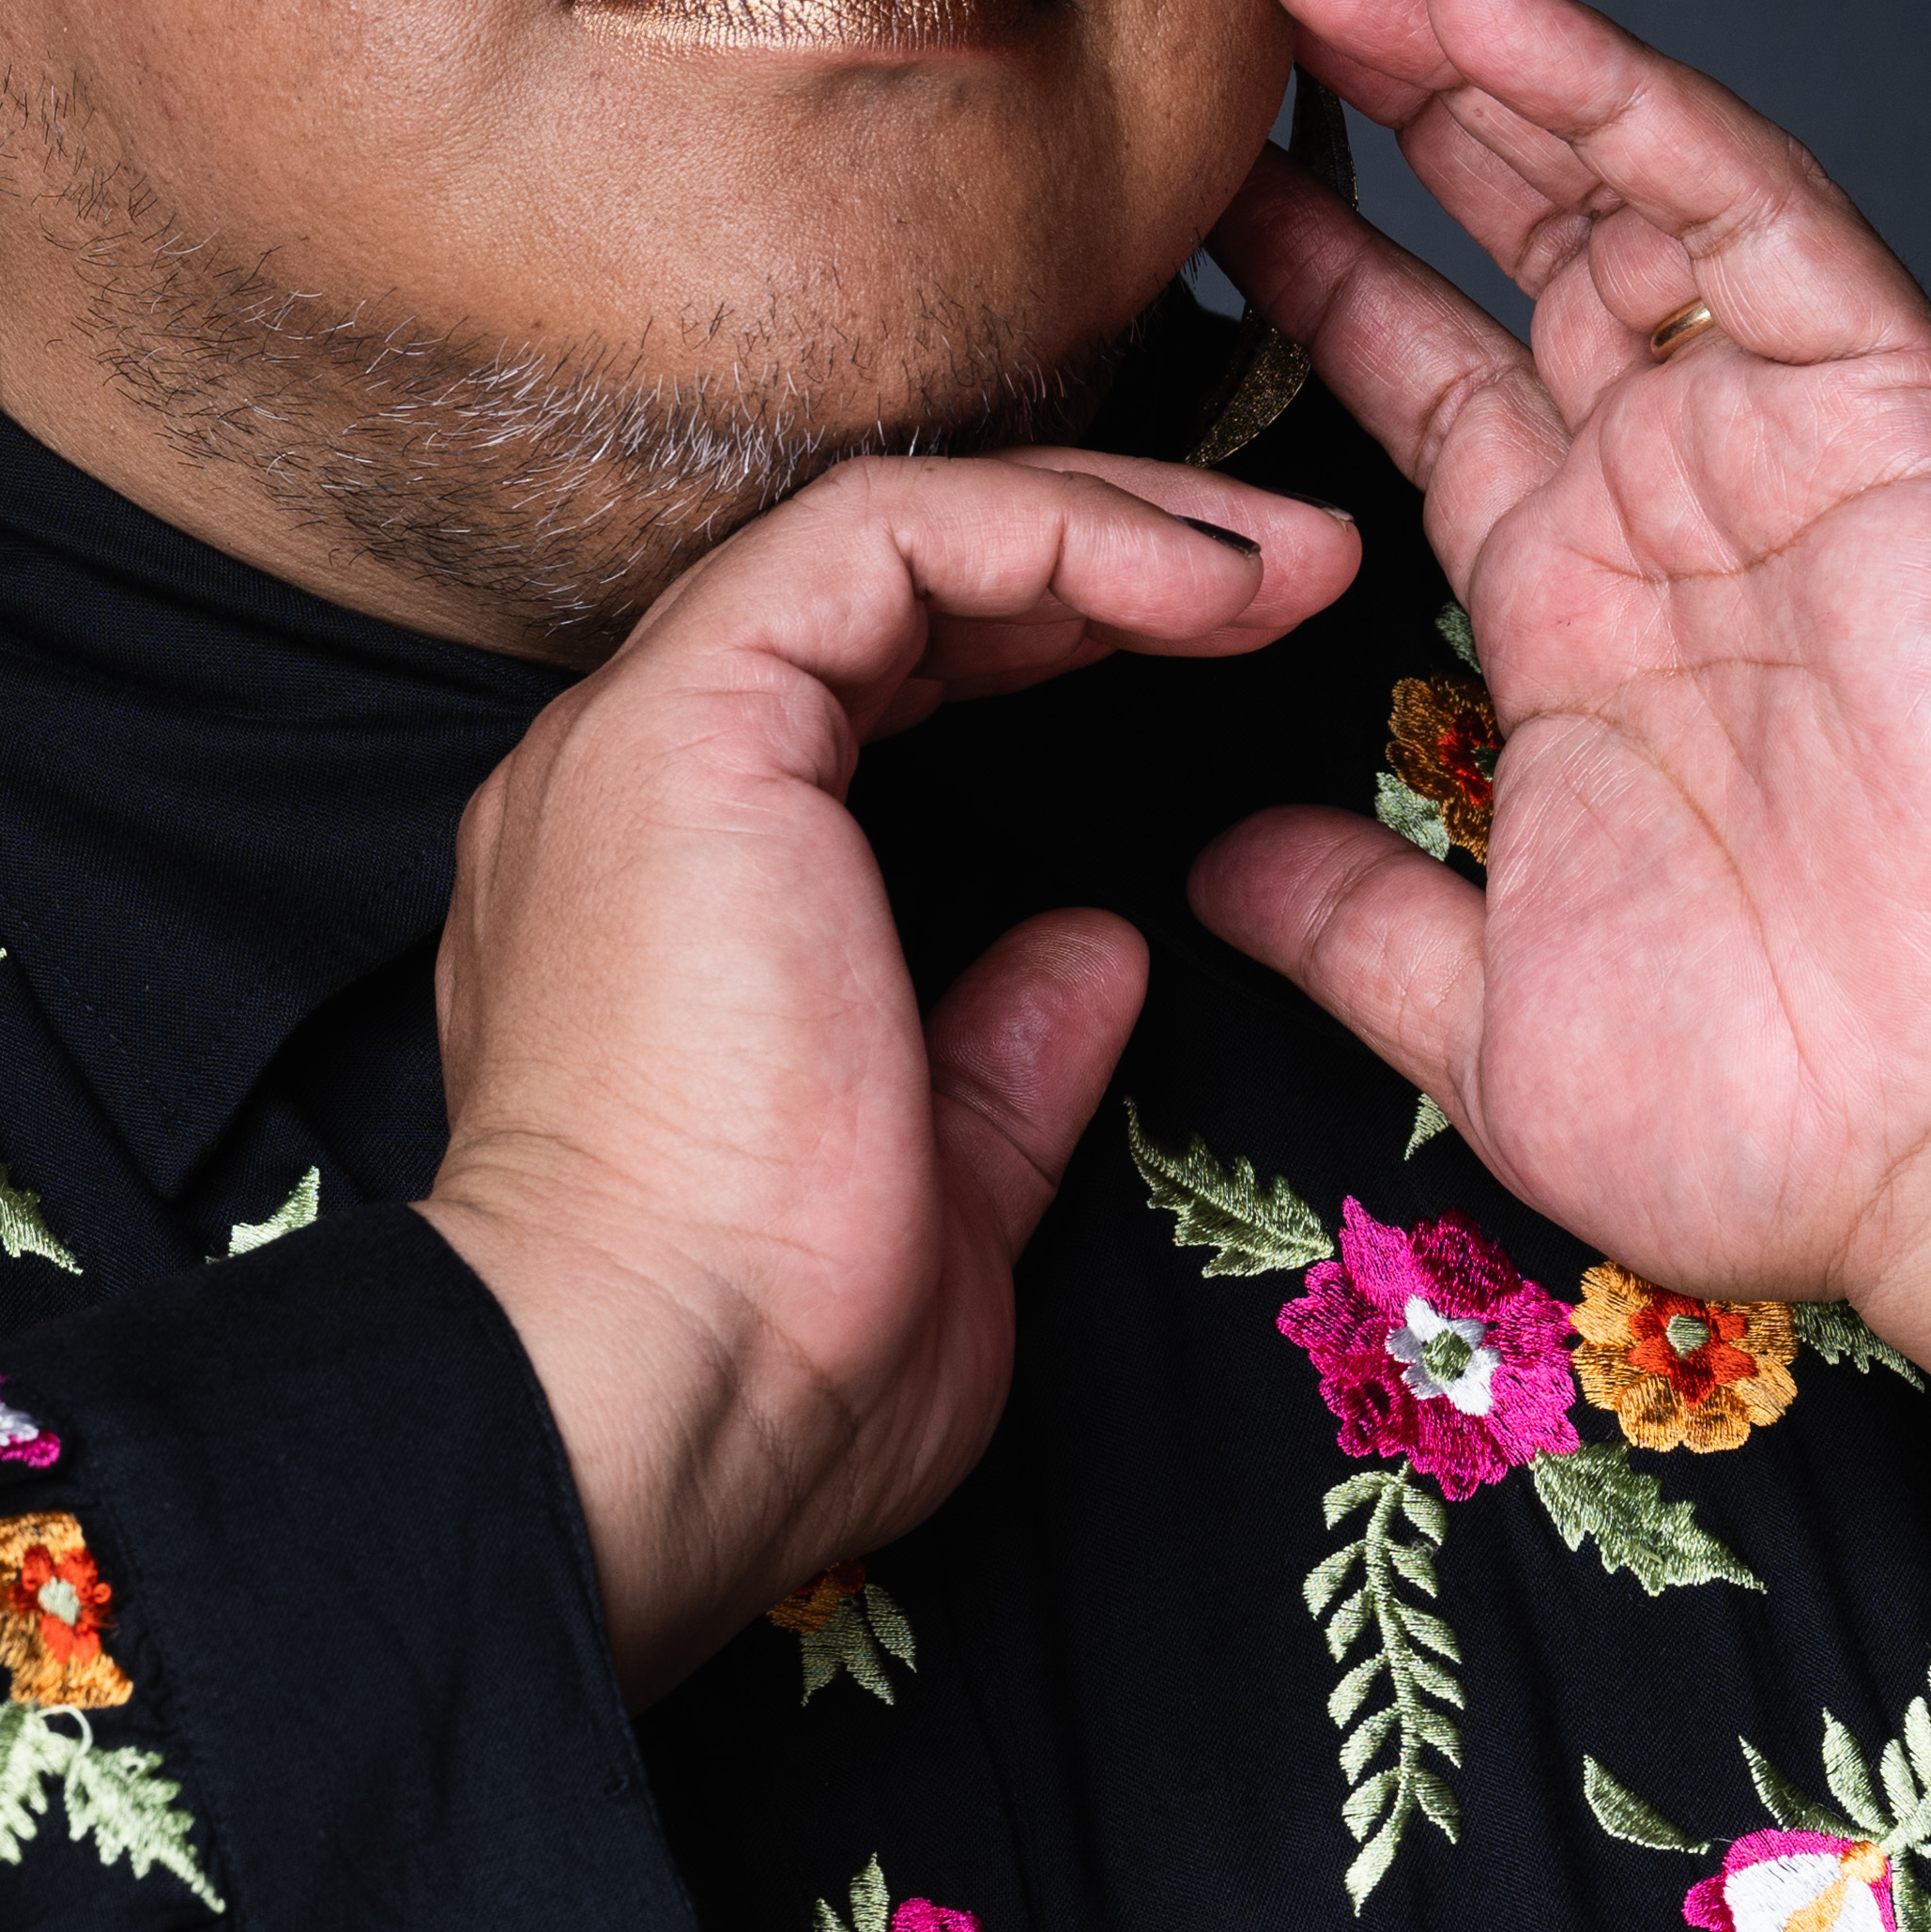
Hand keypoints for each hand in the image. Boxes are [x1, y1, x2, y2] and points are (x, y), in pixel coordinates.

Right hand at [421, 451, 1361, 1691]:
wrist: (657, 1405)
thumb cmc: (773, 1365)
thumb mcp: (940, 1197)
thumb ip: (1004, 1058)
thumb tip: (1093, 952)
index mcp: (677, 895)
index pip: (874, 689)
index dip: (1059, 644)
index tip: (1239, 663)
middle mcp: (635, 790)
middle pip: (889, 591)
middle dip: (1110, 556)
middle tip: (1295, 573)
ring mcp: (643, 741)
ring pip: (890, 531)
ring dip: (1109, 526)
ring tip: (1286, 560)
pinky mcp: (688, 716)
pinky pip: (883, 538)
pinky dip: (1055, 532)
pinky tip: (1206, 582)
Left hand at [1191, 0, 1930, 1647]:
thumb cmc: (1798, 1119)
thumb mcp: (1483, 1013)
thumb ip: (1351, 915)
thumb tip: (1214, 863)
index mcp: (1584, 618)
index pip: (1426, 390)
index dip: (1320, 280)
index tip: (1188, 201)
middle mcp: (1679, 504)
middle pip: (1514, 247)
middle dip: (1386, 119)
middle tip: (1241, 12)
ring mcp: (1783, 445)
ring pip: (1619, 189)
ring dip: (1477, 62)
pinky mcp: (1889, 411)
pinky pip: (1744, 211)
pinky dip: (1619, 102)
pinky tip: (1493, 16)